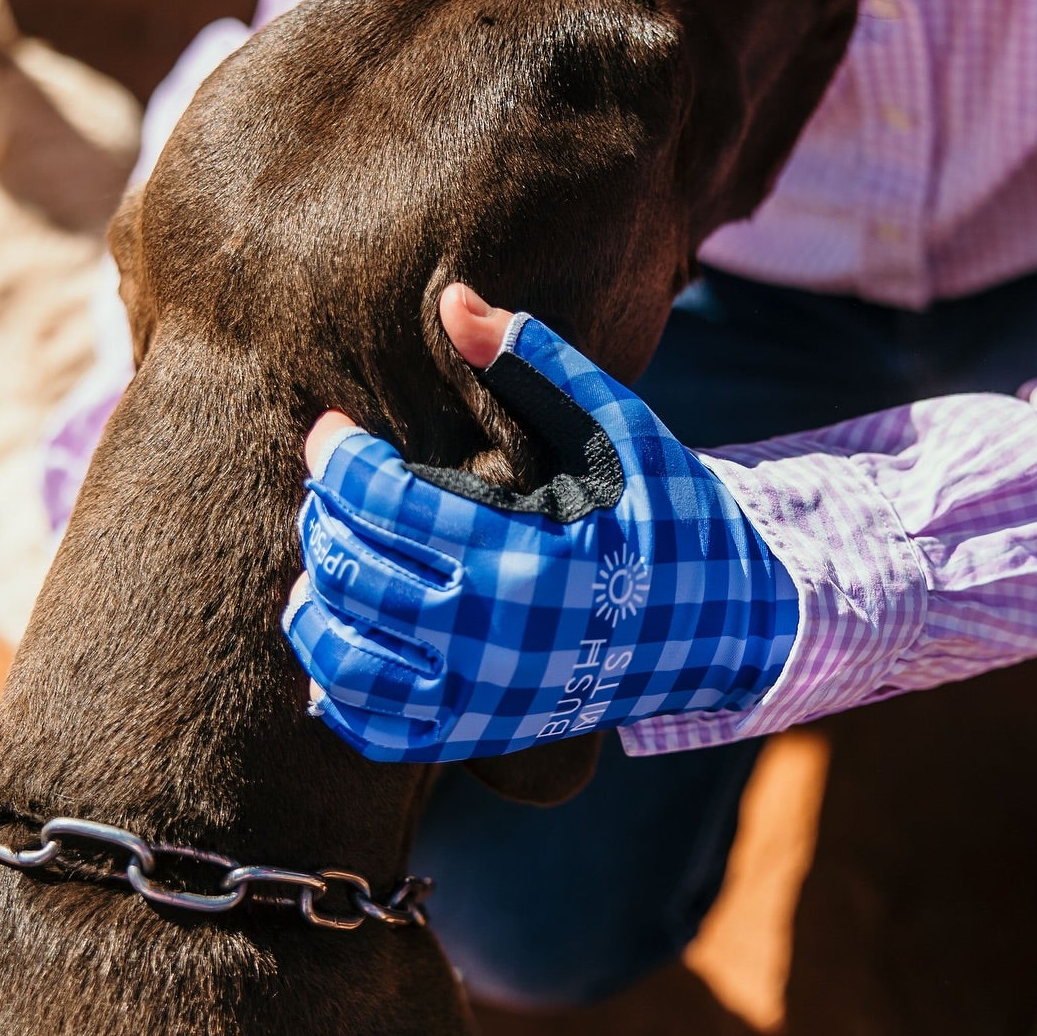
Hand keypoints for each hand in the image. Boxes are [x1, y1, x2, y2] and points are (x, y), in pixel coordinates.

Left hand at [283, 285, 797, 761]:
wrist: (722, 627)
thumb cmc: (668, 515)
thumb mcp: (616, 429)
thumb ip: (534, 365)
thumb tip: (452, 299)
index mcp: (525, 559)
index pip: (384, 503)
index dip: (338, 455)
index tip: (331, 426)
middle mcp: (494, 644)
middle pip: (351, 574)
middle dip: (321, 514)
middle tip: (330, 481)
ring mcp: (484, 704)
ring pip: (344, 660)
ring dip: (313, 600)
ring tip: (325, 553)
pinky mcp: (481, 736)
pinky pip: (376, 730)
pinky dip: (336, 687)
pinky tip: (340, 635)